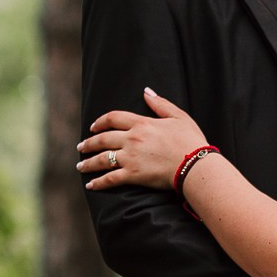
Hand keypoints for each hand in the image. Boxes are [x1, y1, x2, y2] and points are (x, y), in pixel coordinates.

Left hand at [78, 89, 208, 192]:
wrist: (196, 165)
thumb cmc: (191, 141)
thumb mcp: (179, 117)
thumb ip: (160, 104)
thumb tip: (146, 91)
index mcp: (142, 124)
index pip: (113, 118)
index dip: (100, 122)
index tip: (93, 127)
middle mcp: (132, 139)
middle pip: (103, 139)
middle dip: (88, 143)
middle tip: (81, 147)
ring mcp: (130, 157)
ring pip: (102, 159)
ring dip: (89, 162)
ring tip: (80, 166)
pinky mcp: (133, 175)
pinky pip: (110, 178)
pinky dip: (99, 182)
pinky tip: (91, 185)